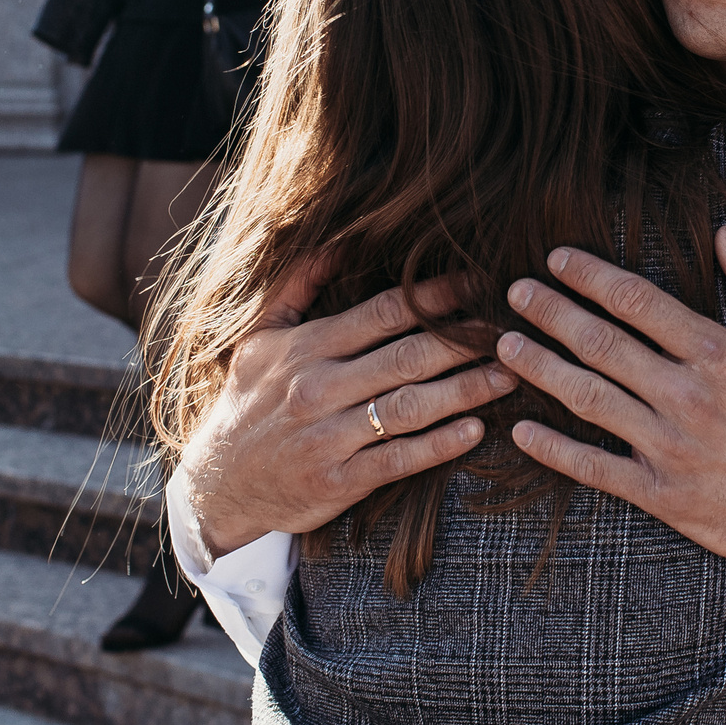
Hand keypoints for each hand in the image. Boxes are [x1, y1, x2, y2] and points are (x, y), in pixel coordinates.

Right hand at [174, 257, 518, 557]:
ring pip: (409, 407)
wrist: (217, 485)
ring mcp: (329, 437)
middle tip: (509, 330)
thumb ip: (298, 286)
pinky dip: (439, 445)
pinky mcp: (337, 481)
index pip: (383, 312)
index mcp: (305, 348)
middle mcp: (318, 388)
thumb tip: (340, 239)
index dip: (434, 297)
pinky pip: (398, 459)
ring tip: (508, 377)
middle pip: (406, 356)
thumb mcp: (259, 337)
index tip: (477, 284)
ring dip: (465, 390)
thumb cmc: (247, 403)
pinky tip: (475, 431)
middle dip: (463, 340)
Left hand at [499, 228, 725, 597]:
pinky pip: (597, 469)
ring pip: (590, 399)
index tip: (557, 258)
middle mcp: (688, 397)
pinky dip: (555, 450)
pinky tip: (523, 430)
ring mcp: (672, 448)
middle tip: (513, 292)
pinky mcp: (665, 496)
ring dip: (541, 368)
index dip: (590, 276)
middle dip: (551, 312)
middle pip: (601, 343)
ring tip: (505, 346)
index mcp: (720, 353)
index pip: (637, 301)